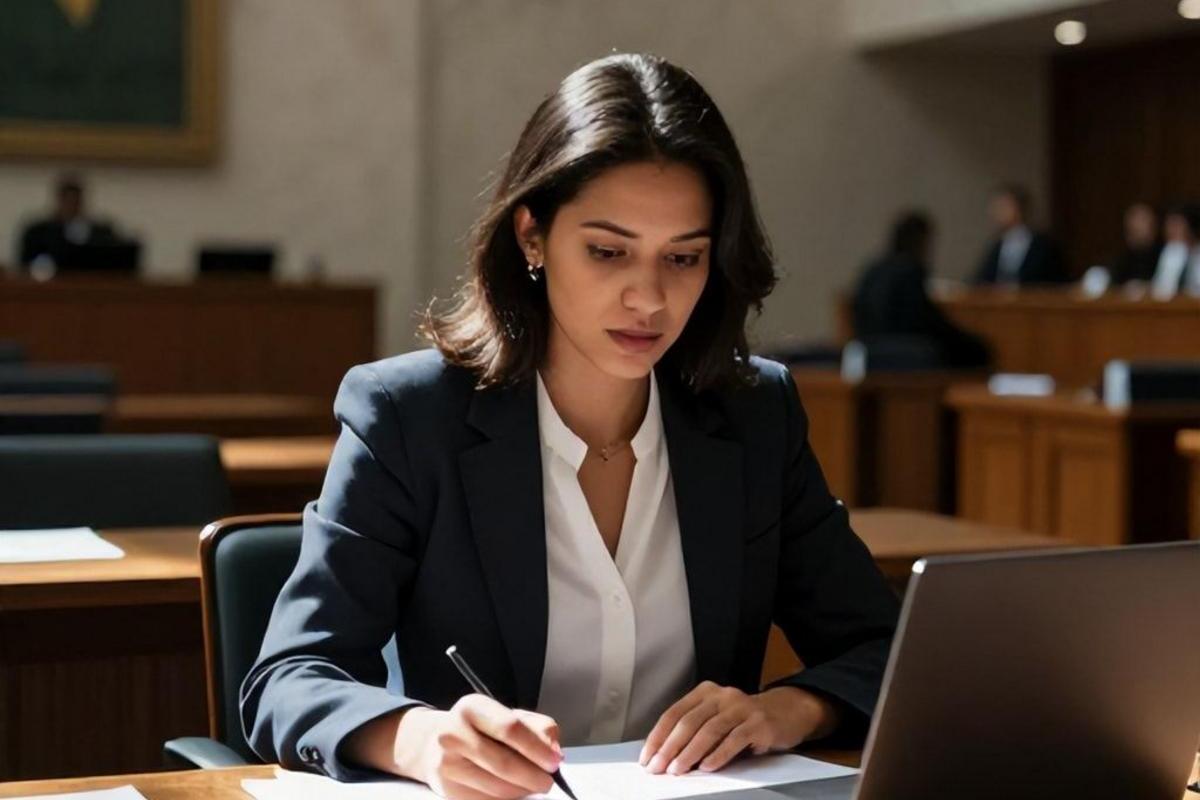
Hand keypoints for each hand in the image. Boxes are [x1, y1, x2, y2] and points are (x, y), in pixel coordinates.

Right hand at [390, 695, 562, 798]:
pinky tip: (513, 791)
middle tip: (548, 781)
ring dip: (522, 791)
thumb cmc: (482, 729)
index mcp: (472, 707)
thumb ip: (538, 727)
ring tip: (532, 785)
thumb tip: (554, 750)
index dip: (536, 748)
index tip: (555, 761)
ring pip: (496, 788)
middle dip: (533, 776)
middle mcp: (453, 733)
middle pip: (504, 763)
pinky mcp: (446, 788)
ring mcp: (446, 763)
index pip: (510, 728)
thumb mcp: (509, 715)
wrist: (436, 743)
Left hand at [639, 682, 837, 775]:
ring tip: (678, 770)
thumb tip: (665, 757)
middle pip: (689, 722)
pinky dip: (718, 754)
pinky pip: (734, 739)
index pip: (674, 713)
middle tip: (658, 767)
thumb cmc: (744, 720)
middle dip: (670, 748)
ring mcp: (741, 707)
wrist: (785, 712)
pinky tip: (707, 766)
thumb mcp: (717, 719)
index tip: (647, 756)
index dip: (658, 736)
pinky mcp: (758, 723)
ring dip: (690, 753)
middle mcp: (722, 695)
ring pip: (709, 730)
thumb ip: (695, 732)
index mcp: (705, 692)